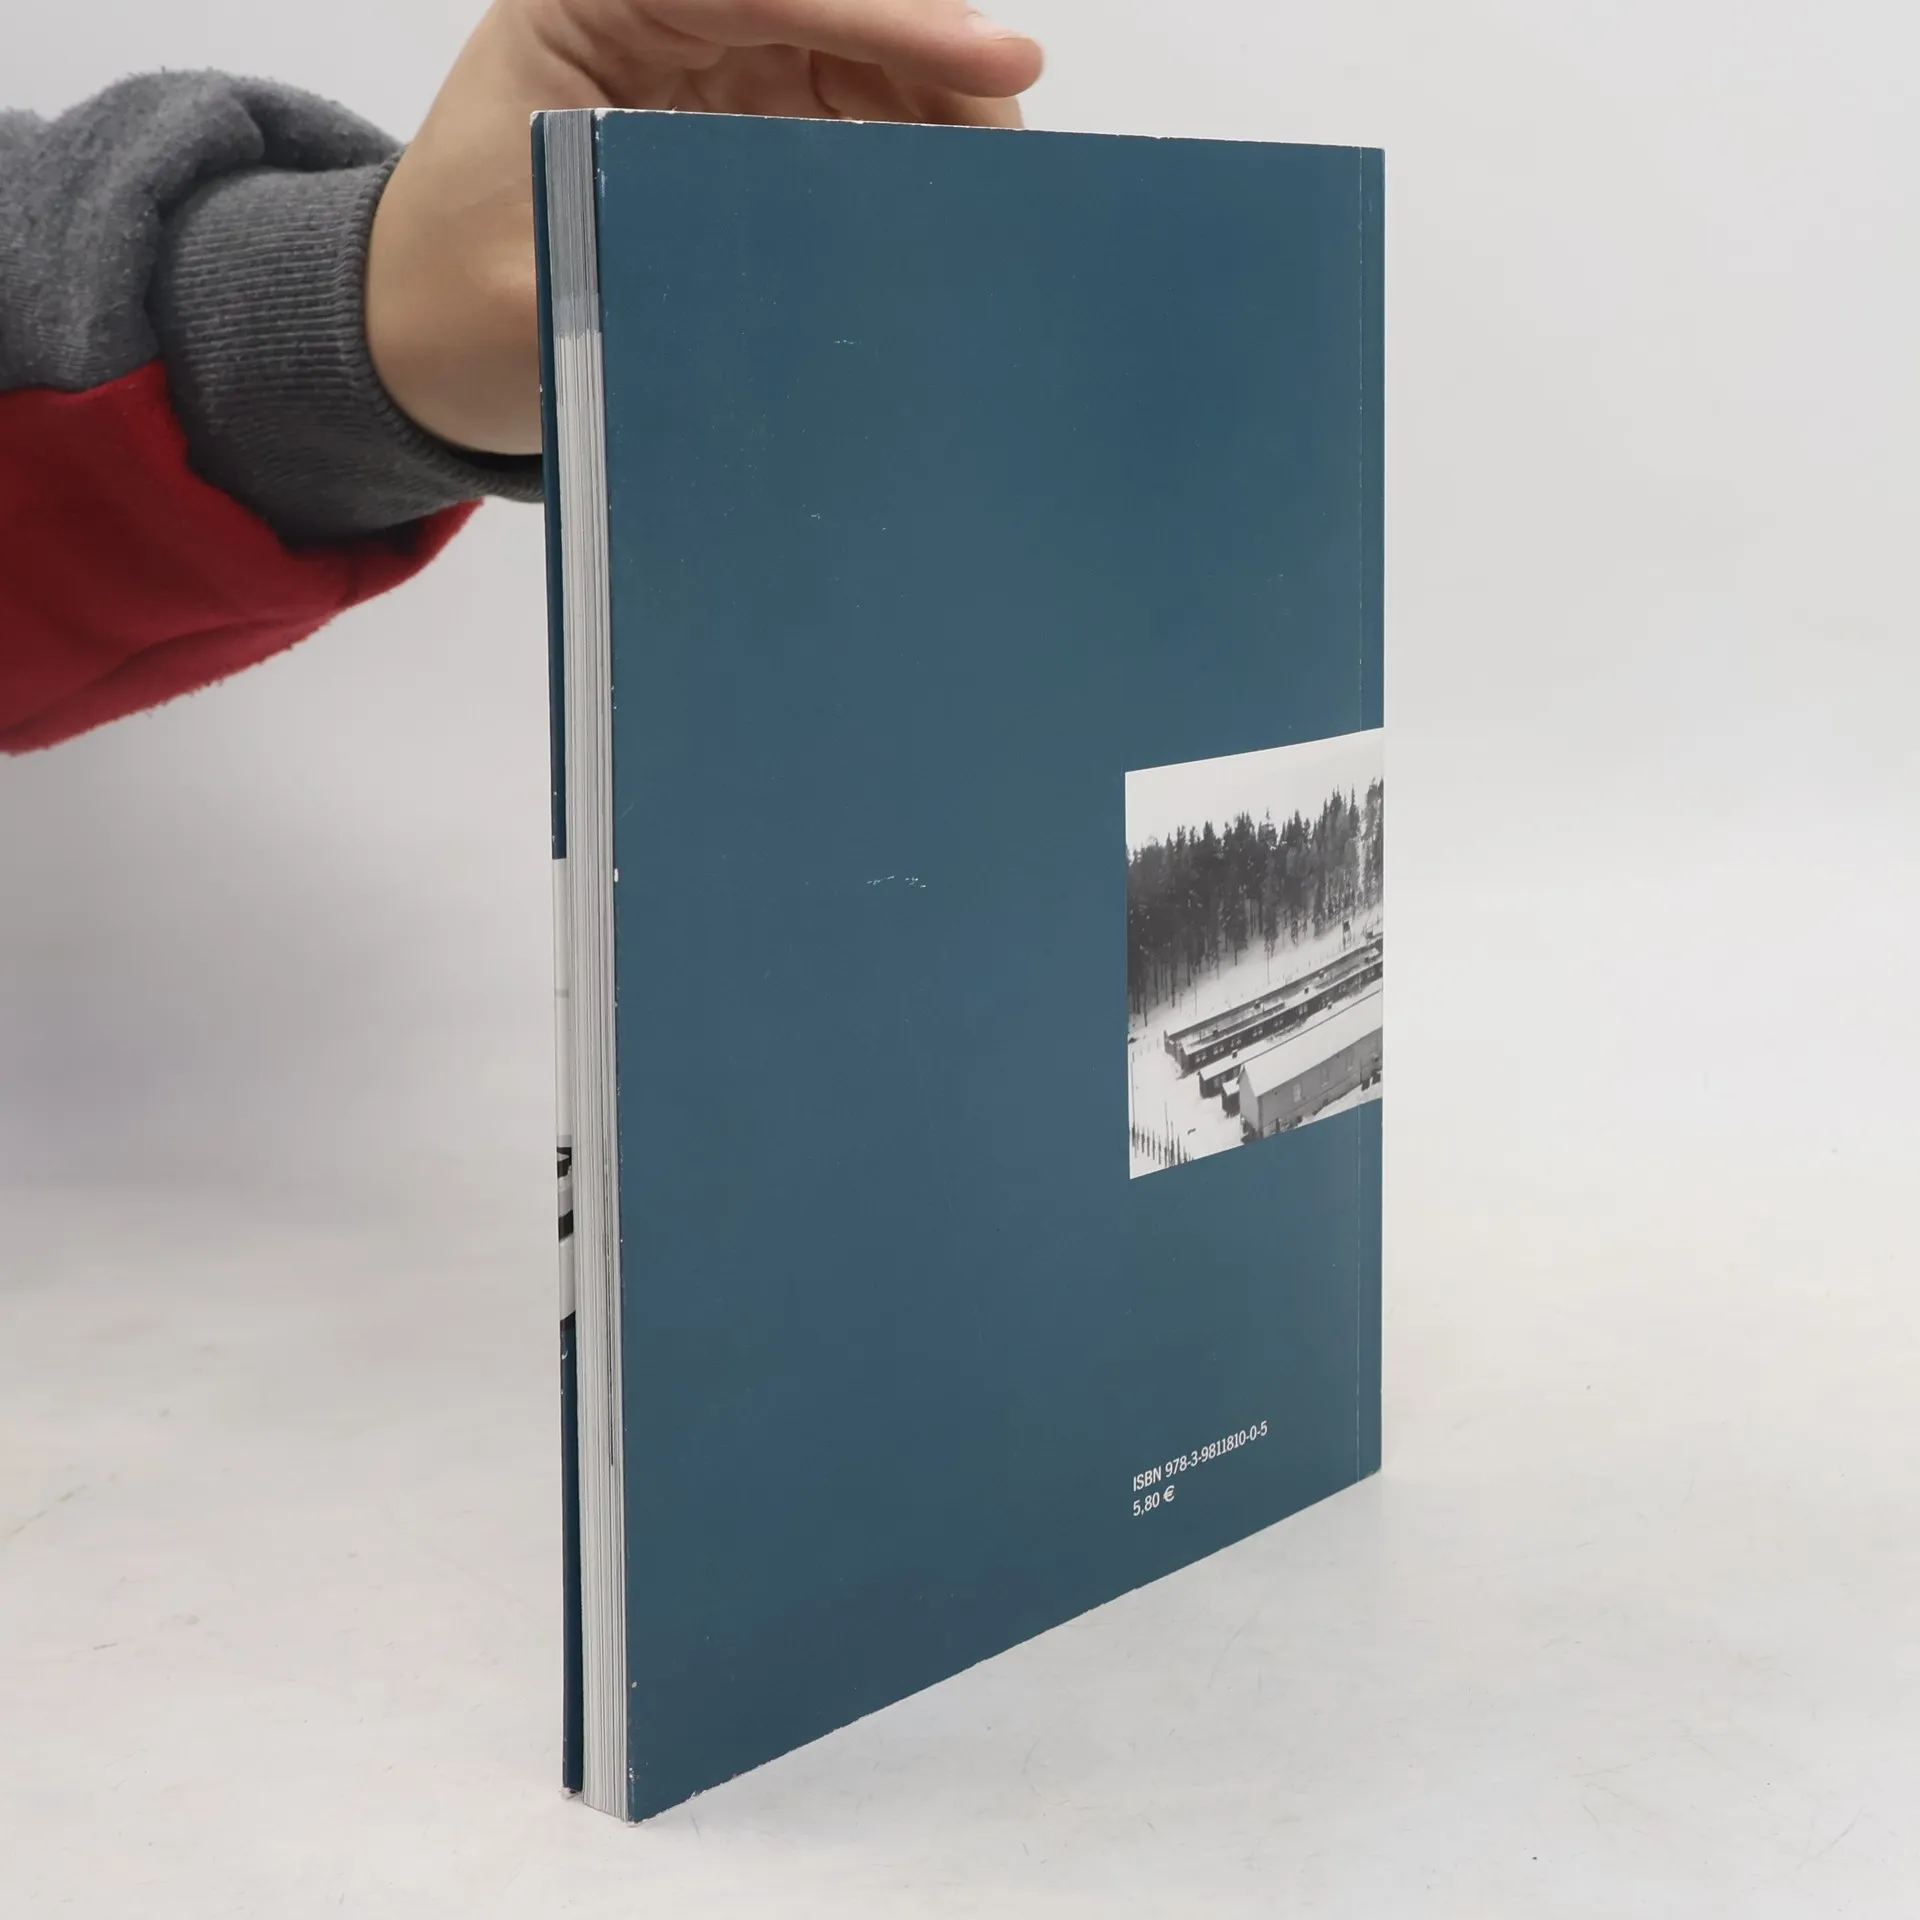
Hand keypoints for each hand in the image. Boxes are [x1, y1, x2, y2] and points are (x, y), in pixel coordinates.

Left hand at [365, 0, 1043, 455]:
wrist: (416, 346)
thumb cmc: (445, 306)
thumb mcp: (538, 291)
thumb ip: (655, 266)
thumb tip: (807, 277)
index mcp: (594, 7)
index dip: (892, 20)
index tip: (1001, 60)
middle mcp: (664, 21)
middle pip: (835, 8)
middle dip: (936, 61)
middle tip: (1018, 145)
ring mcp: (711, 73)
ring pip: (862, 58)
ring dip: (939, 112)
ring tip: (1000, 191)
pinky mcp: (743, 136)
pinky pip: (854, 122)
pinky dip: (912, 158)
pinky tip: (953, 209)